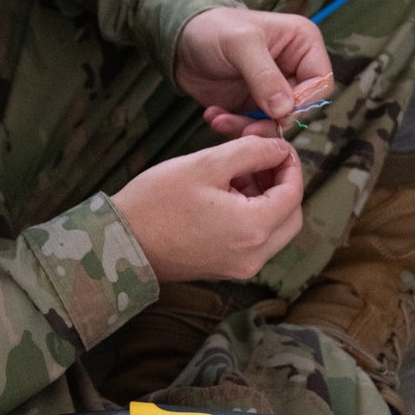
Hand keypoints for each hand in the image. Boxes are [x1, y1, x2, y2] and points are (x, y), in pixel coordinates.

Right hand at [111, 136, 302, 281]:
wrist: (121, 243)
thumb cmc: (158, 201)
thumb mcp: (206, 164)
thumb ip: (251, 151)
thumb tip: (279, 148)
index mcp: (254, 228)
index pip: (294, 193)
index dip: (289, 163)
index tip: (273, 144)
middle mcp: (254, 255)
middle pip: (291, 217)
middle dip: (281, 185)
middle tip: (258, 161)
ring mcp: (240, 267)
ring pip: (274, 230)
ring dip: (265, 201)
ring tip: (235, 176)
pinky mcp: (225, 270)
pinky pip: (254, 242)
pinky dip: (250, 217)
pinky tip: (224, 197)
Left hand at [175, 8, 332, 137]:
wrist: (180, 41)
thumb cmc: (213, 28)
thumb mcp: (240, 44)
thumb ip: (264, 76)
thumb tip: (285, 110)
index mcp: (303, 44)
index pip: (321, 83)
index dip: (303, 102)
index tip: (276, 110)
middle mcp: (293, 68)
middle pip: (300, 109)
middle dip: (271, 122)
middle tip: (246, 129)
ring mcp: (273, 90)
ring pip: (276, 124)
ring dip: (248, 128)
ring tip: (220, 120)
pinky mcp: (252, 106)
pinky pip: (253, 127)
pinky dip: (233, 127)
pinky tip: (213, 116)